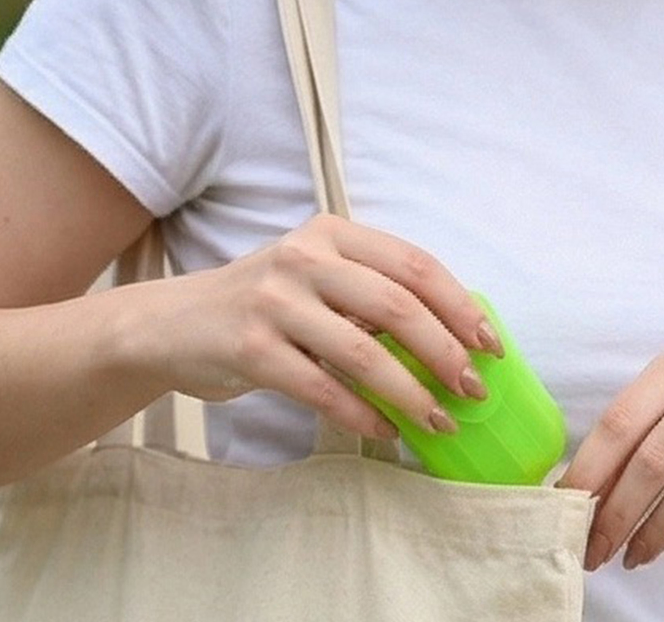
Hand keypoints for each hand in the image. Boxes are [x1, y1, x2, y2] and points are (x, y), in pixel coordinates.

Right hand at [126, 214, 502, 438]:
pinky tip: (385, 430)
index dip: (460, 305)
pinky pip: (323, 389)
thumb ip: (372, 292)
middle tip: (473, 390)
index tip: (491, 344)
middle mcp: (306, 258)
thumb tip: (453, 338)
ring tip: (439, 421)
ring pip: (363, 352)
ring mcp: (275, 301)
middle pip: (397, 305)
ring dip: (411, 393)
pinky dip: (362, 414)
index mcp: (333, 233)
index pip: (414, 264)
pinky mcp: (250, 348)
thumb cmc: (267, 302)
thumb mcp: (318, 276)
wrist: (173, 323)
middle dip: (445, 352)